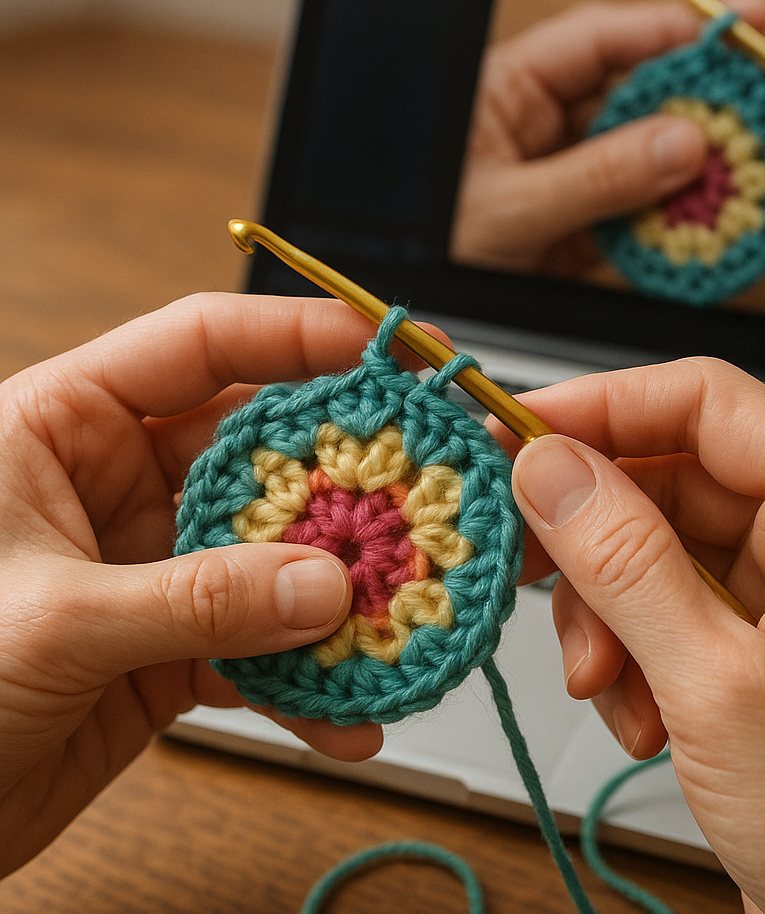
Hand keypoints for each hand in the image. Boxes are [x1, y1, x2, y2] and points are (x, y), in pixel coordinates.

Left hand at [0, 294, 390, 877]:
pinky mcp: (172, 646)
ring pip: (275, 557)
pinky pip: (260, 650)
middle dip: (349, 476)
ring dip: (342, 591)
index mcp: (70, 427)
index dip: (296, 336)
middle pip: (263, 455)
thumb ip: (195, 599)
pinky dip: (307, 683)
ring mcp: (155, 567)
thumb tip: (322, 588)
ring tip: (407, 608)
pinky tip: (347, 713)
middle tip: (427, 486)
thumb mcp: (51, 620)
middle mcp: (121, 486)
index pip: (199, 345)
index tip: (382, 350)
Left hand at [451, 0, 764, 277]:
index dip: (668, 32)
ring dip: (691, 168)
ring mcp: (564, 177)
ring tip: (747, 168)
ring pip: (641, 157)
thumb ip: (595, 176)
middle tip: (759, 106)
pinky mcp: (575, 229)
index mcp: (508, 93)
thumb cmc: (429, 245)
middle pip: (632, 97)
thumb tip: (682, 143)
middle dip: (695, 103)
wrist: (421, 319)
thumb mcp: (507, 209)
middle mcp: (541, 128)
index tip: (734, 30)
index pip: (598, 44)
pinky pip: (632, 213)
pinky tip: (706, 220)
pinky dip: (669, 220)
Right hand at [502, 360, 764, 913]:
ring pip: (649, 547)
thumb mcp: (718, 686)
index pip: (706, 403)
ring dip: (604, 610)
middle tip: (522, 556)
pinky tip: (641, 715)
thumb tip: (548, 469)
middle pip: (666, 476)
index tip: (516, 429)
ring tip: (601, 678)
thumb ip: (624, 566)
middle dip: (592, 533)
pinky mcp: (748, 642)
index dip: (603, 404)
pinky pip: (657, 606)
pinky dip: (626, 653)